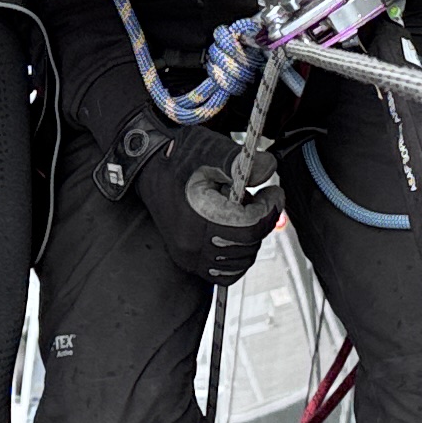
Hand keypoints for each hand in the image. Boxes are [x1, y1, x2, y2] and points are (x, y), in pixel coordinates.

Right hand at [107, 104, 270, 283]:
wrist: (148, 167)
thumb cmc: (178, 157)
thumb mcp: (211, 149)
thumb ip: (241, 161)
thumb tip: (269, 169)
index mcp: (198, 218)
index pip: (250, 226)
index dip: (269, 208)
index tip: (273, 193)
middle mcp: (191, 245)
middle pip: (248, 245)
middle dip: (260, 221)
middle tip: (256, 199)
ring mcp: (188, 256)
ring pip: (240, 261)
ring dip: (249, 238)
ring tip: (240, 212)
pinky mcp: (187, 260)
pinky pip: (224, 273)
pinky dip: (237, 258)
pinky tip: (235, 235)